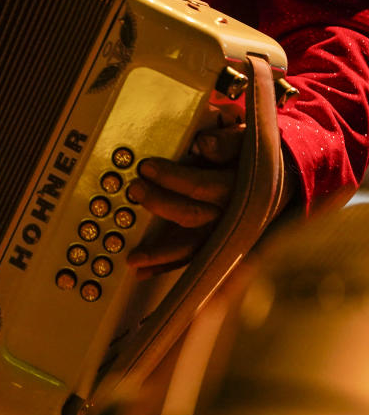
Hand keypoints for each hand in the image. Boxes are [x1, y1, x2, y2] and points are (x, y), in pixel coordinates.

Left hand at [125, 120, 244, 278]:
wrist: (282, 181)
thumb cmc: (253, 157)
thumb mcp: (247, 142)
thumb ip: (227, 142)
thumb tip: (204, 144)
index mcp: (239, 187)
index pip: (201, 185)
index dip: (172, 177)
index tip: (146, 167)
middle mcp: (232, 216)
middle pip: (192, 215)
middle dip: (160, 204)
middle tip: (134, 189)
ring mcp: (224, 235)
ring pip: (191, 247)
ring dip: (160, 253)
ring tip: (132, 258)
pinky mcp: (216, 246)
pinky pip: (190, 258)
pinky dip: (165, 266)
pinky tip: (142, 272)